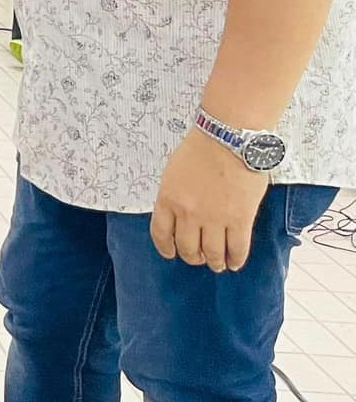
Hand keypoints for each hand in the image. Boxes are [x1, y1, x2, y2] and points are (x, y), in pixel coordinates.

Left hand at [151, 129, 269, 271]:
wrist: (229, 138)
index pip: (161, 234)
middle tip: (199, 258)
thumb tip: (179, 214)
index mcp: (167, 198)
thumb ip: (174, 195)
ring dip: (215, 262)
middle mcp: (188, 213)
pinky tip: (235, 262)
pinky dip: (235, 260)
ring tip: (218, 264)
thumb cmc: (202, 148)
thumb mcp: (173, 171)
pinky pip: (237, 249)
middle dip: (193, 257)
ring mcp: (214, 218)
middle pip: (187, 248)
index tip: (172, 253)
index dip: (166, 248)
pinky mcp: (240, 219)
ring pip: (212, 253)